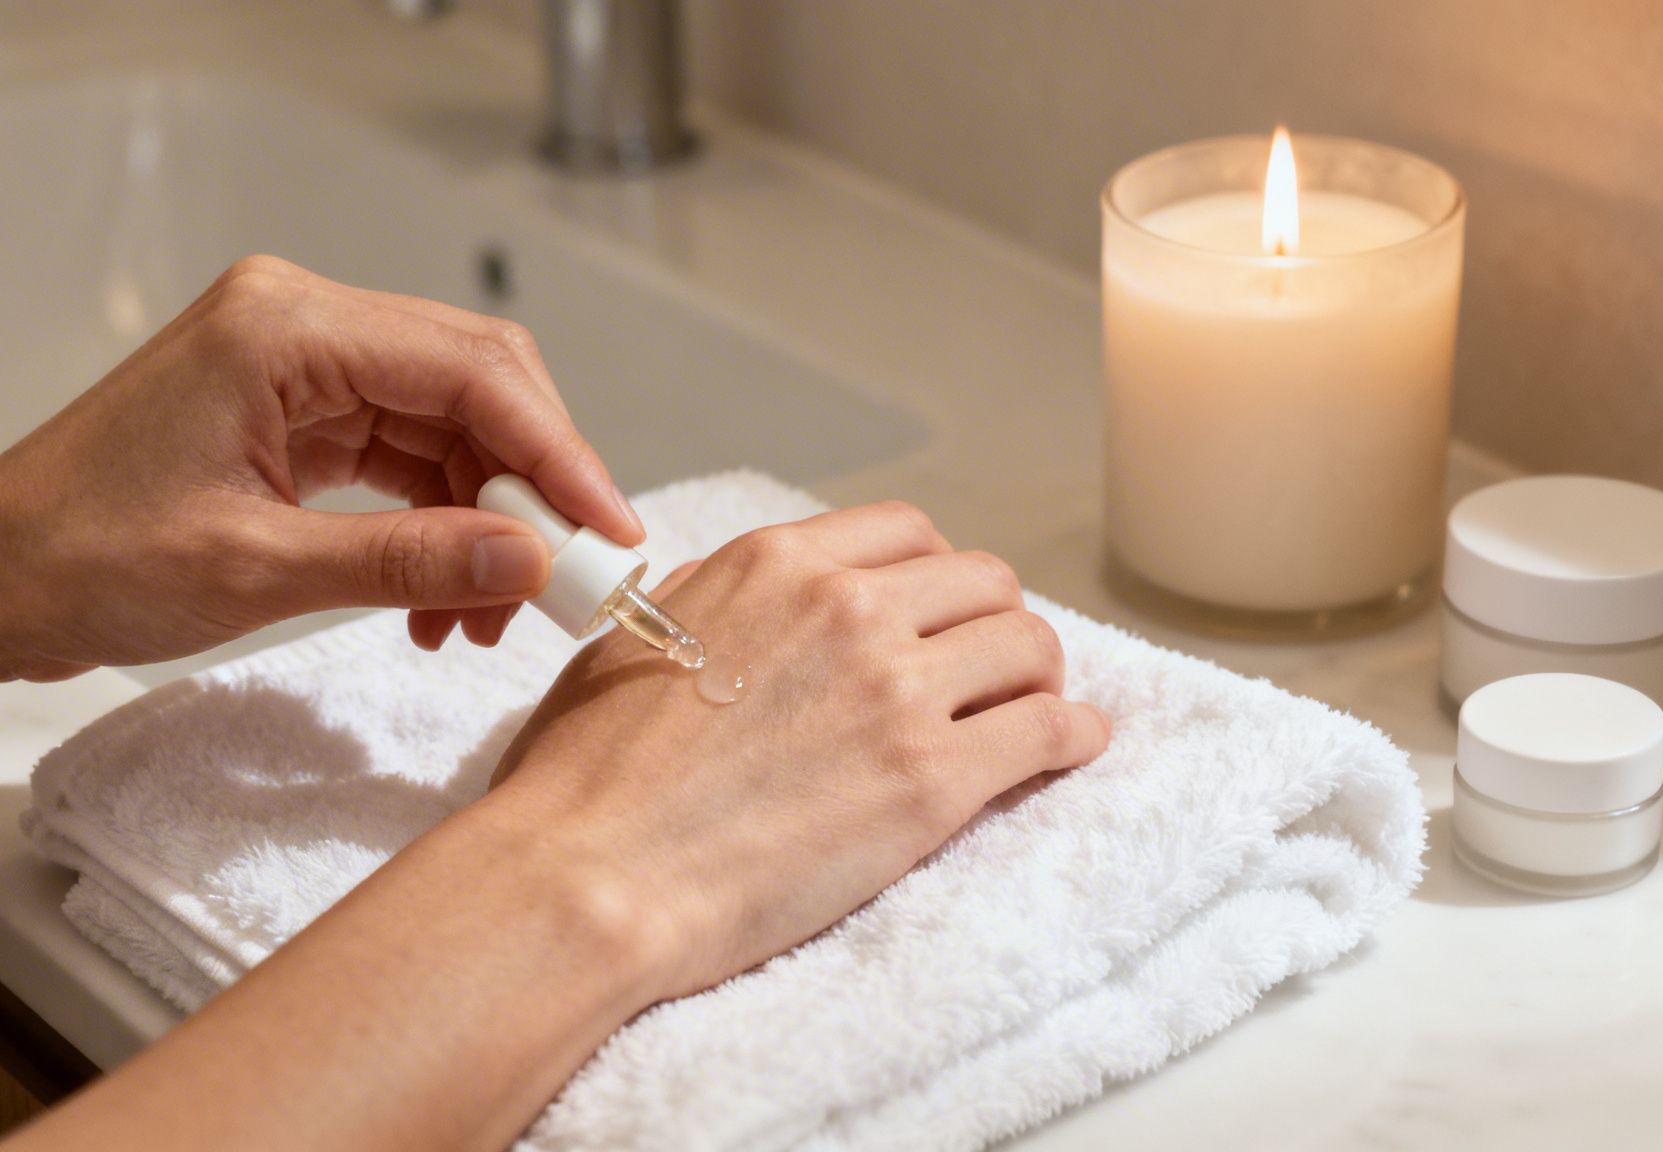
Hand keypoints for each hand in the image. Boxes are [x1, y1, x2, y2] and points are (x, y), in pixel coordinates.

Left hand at [0, 255, 640, 678]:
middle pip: (475, 383)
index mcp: (286, 327)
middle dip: (531, 485)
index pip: (470, 370)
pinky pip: (405, 453)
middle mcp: (301, 323)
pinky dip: (438, 523)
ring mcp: (299, 363)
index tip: (609, 533)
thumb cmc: (82, 559)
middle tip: (571, 577)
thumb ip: (408, 559)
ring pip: (448, 424)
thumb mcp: (259, 569)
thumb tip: (531, 562)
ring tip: (489, 616)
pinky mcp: (296, 410)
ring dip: (486, 518)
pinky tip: (442, 598)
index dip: (557, 454)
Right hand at [482, 502, 1113, 998]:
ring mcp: (897, 690)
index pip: (906, 532)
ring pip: (1027, 644)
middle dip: (991, 620)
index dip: (934, 573)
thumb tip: (757, 608)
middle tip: (988, 665)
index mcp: (776, 565)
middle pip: (981, 580)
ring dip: (1038, 674)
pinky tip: (1075, 745)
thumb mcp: (636, 641)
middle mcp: (847, 608)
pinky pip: (1047, 731)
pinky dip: (1073, 734)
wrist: (592, 876)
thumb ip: (714, 605)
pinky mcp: (932, 780)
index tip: (938, 611)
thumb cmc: (587, 778)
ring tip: (1032, 706)